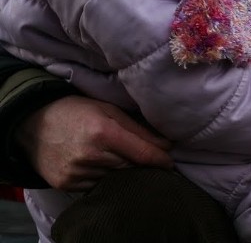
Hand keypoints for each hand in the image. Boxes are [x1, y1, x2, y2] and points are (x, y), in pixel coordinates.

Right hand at [15, 96, 172, 190]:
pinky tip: (101, 166)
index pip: (143, 154)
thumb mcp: (109, 110)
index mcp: (104, 132)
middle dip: (142, 165)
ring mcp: (77, 172)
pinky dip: (104, 178)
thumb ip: (139, 129)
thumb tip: (167, 145)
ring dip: (123, 172)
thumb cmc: (77, 111)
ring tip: (120, 160)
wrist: (33, 124)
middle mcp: (91, 155)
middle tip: (149, 160)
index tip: (170, 163)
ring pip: (115, 179)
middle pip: (131, 168)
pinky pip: (96, 186)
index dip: (161, 160)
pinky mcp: (66, 184)